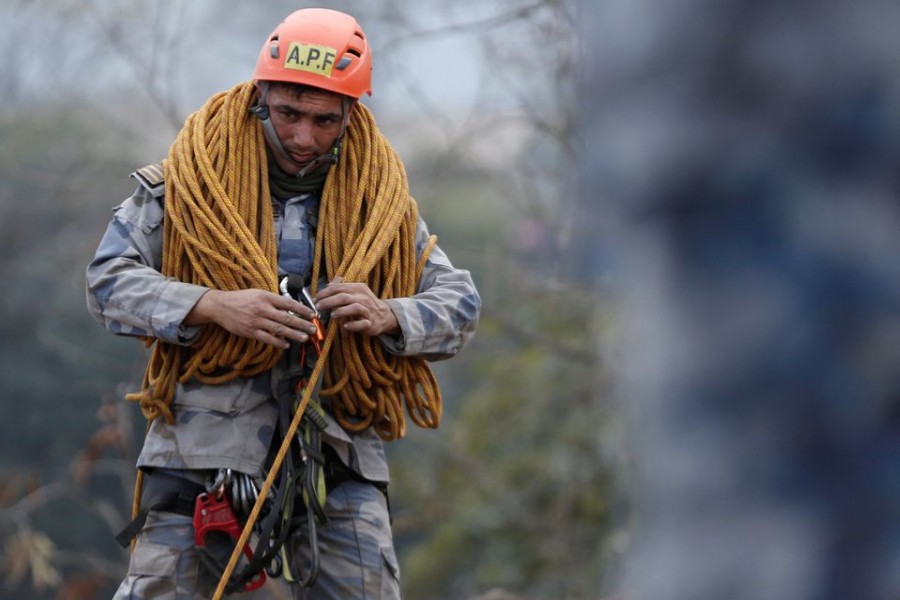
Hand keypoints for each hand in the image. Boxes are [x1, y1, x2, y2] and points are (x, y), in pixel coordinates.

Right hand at [185, 288, 318, 348]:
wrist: (220, 306)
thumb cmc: (242, 298)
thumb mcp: (258, 293)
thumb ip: (273, 300)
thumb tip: (291, 307)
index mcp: (266, 297)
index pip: (288, 303)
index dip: (302, 309)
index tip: (312, 314)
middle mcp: (262, 308)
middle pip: (286, 317)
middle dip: (302, 324)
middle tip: (313, 329)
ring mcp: (256, 321)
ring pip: (279, 329)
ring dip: (293, 334)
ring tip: (304, 338)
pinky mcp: (250, 331)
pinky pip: (267, 338)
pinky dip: (278, 342)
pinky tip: (287, 344)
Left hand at [314, 277, 399, 336]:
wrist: (383, 315)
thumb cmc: (365, 304)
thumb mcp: (356, 292)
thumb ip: (342, 288)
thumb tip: (328, 285)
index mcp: (359, 288)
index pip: (339, 288)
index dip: (325, 293)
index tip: (316, 299)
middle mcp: (364, 298)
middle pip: (344, 297)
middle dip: (329, 301)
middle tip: (318, 307)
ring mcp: (368, 311)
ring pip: (355, 308)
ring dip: (341, 311)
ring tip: (332, 315)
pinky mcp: (370, 323)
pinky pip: (362, 323)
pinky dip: (353, 325)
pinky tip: (345, 326)